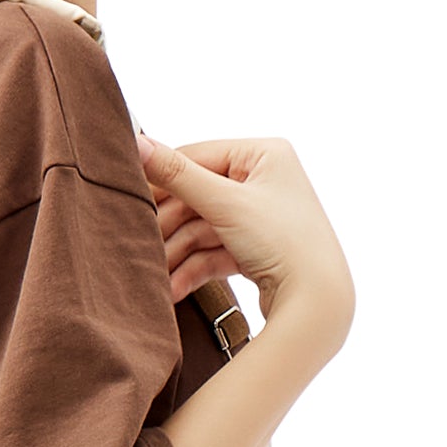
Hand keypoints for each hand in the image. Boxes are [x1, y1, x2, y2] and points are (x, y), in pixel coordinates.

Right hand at [136, 132, 354, 342]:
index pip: (197, 157)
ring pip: (202, 230)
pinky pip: (214, 253)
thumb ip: (177, 175)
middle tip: (139, 243)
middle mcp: (264, 180)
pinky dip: (193, 270)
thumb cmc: (282, 241)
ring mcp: (259, 218)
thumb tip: (136, 144)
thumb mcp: (225, 202)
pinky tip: (173, 290)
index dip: (162, 179)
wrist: (316, 302)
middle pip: (197, 197)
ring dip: (176, 254)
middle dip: (168, 227)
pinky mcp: (255, 251)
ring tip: (154, 276)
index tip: (130, 197)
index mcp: (264, 154)